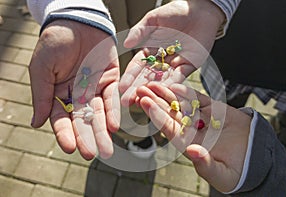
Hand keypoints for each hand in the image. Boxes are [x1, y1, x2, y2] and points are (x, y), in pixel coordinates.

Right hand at [29, 20, 119, 159]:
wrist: (77, 21)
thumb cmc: (54, 42)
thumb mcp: (41, 68)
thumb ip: (42, 95)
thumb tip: (36, 124)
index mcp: (59, 93)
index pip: (62, 118)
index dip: (65, 133)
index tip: (69, 148)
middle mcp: (78, 94)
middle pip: (82, 120)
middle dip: (87, 137)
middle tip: (92, 155)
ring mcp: (95, 88)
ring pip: (98, 113)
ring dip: (102, 131)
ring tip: (106, 148)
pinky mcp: (111, 80)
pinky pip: (112, 98)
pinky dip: (113, 111)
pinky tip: (114, 126)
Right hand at [119, 0, 224, 105]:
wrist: (200, 10)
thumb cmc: (176, 11)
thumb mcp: (153, 19)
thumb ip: (140, 31)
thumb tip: (126, 44)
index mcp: (150, 51)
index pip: (137, 67)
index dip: (129, 77)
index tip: (121, 88)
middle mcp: (160, 61)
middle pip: (147, 78)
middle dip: (137, 90)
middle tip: (126, 102)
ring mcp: (174, 66)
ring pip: (161, 81)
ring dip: (152, 91)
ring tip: (142, 101)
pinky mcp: (189, 66)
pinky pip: (179, 77)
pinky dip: (171, 84)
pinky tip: (163, 91)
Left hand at [136, 82, 250, 191]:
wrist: (257, 158)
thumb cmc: (238, 171)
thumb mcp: (222, 174)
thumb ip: (206, 164)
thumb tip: (191, 151)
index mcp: (189, 145)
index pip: (168, 128)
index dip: (156, 115)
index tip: (144, 102)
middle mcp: (191, 130)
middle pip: (170, 113)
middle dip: (155, 101)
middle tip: (140, 89)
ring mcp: (202, 119)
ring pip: (181, 104)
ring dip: (167, 94)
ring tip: (152, 83)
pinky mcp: (215, 110)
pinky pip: (199, 99)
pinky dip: (189, 93)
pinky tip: (175, 85)